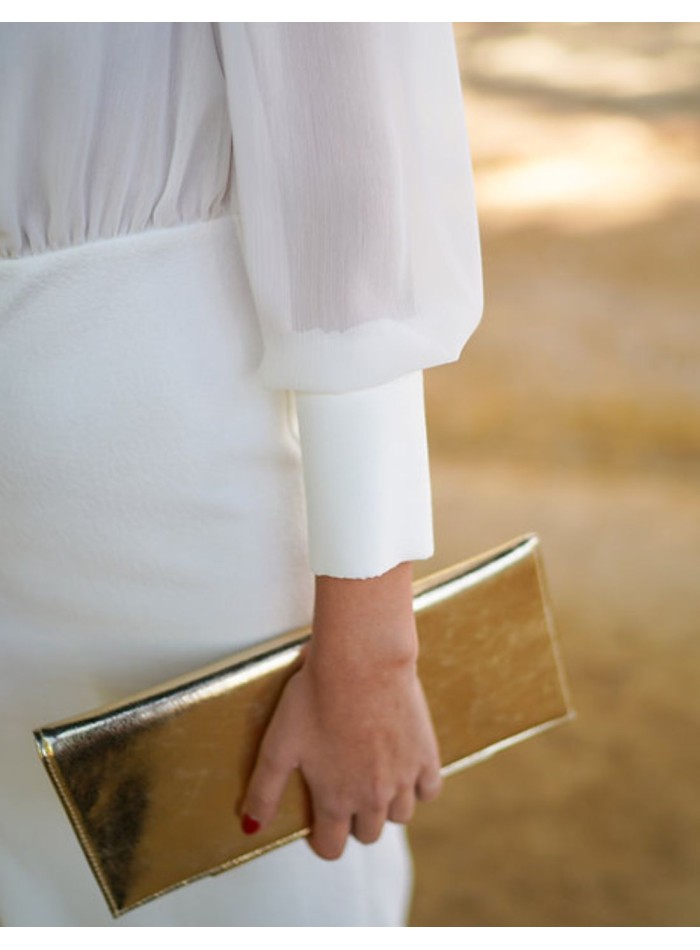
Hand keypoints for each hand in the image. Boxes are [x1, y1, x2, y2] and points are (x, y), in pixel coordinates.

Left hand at [239, 562, 442, 858]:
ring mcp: (403, 778)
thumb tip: (250, 826)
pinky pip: (429, 790)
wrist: (362, 661)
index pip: (331, 847)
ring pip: (400, 815)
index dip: (322, 838)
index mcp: (334, 799)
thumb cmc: (316, 696)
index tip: (319, 821)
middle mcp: (372, 797)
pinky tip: (403, 768)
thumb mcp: (278, 744)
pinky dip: (418, 786)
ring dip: (386, 805)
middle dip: (353, 820)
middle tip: (344, 788)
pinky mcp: (426, 755)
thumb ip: (264, 790)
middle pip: (367, 834)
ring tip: (372, 776)